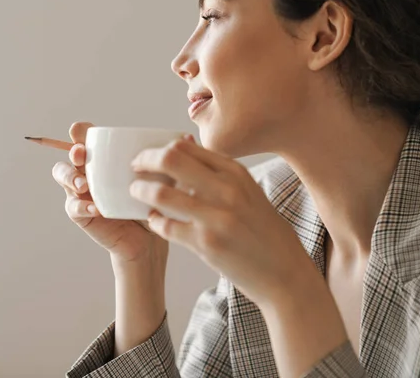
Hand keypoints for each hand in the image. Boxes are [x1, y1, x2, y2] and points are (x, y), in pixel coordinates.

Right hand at [52, 122, 167, 265]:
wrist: (150, 240)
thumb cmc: (153, 205)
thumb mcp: (162, 181)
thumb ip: (170, 160)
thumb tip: (189, 139)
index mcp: (105, 159)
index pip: (87, 139)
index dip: (80, 132)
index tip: (81, 130)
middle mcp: (90, 172)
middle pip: (70, 154)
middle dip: (72, 151)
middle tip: (81, 154)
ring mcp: (83, 193)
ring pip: (63, 177)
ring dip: (69, 177)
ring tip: (82, 184)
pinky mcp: (83, 215)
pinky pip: (72, 207)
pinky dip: (80, 206)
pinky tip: (93, 208)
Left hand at [129, 135, 312, 304]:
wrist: (284, 273)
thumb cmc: (264, 232)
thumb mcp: (249, 193)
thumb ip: (220, 174)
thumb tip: (185, 152)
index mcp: (237, 173)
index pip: (187, 147)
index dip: (161, 148)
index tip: (150, 156)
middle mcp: (227, 190)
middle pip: (171, 159)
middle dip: (145, 160)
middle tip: (135, 167)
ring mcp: (216, 217)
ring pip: (162, 194)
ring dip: (141, 191)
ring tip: (135, 192)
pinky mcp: (206, 244)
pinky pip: (166, 226)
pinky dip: (154, 221)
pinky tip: (154, 221)